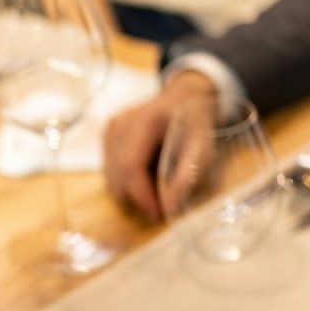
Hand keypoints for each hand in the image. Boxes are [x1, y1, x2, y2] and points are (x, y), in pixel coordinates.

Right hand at [104, 71, 217, 221]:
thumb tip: (170, 207)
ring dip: (132, 191)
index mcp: (143, 120)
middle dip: (138, 198)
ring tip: (156, 185)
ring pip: (110, 178)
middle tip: (162, 205)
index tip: (159, 214)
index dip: (142, 195)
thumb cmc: (196, 120)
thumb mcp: (204, 144)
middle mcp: (119, 124)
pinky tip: (146, 173)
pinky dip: (127, 182)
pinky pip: (110, 172)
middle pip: (117, 176)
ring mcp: (109, 131)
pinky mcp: (106, 138)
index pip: (130, 166)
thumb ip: (188, 173)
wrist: (184, 96)